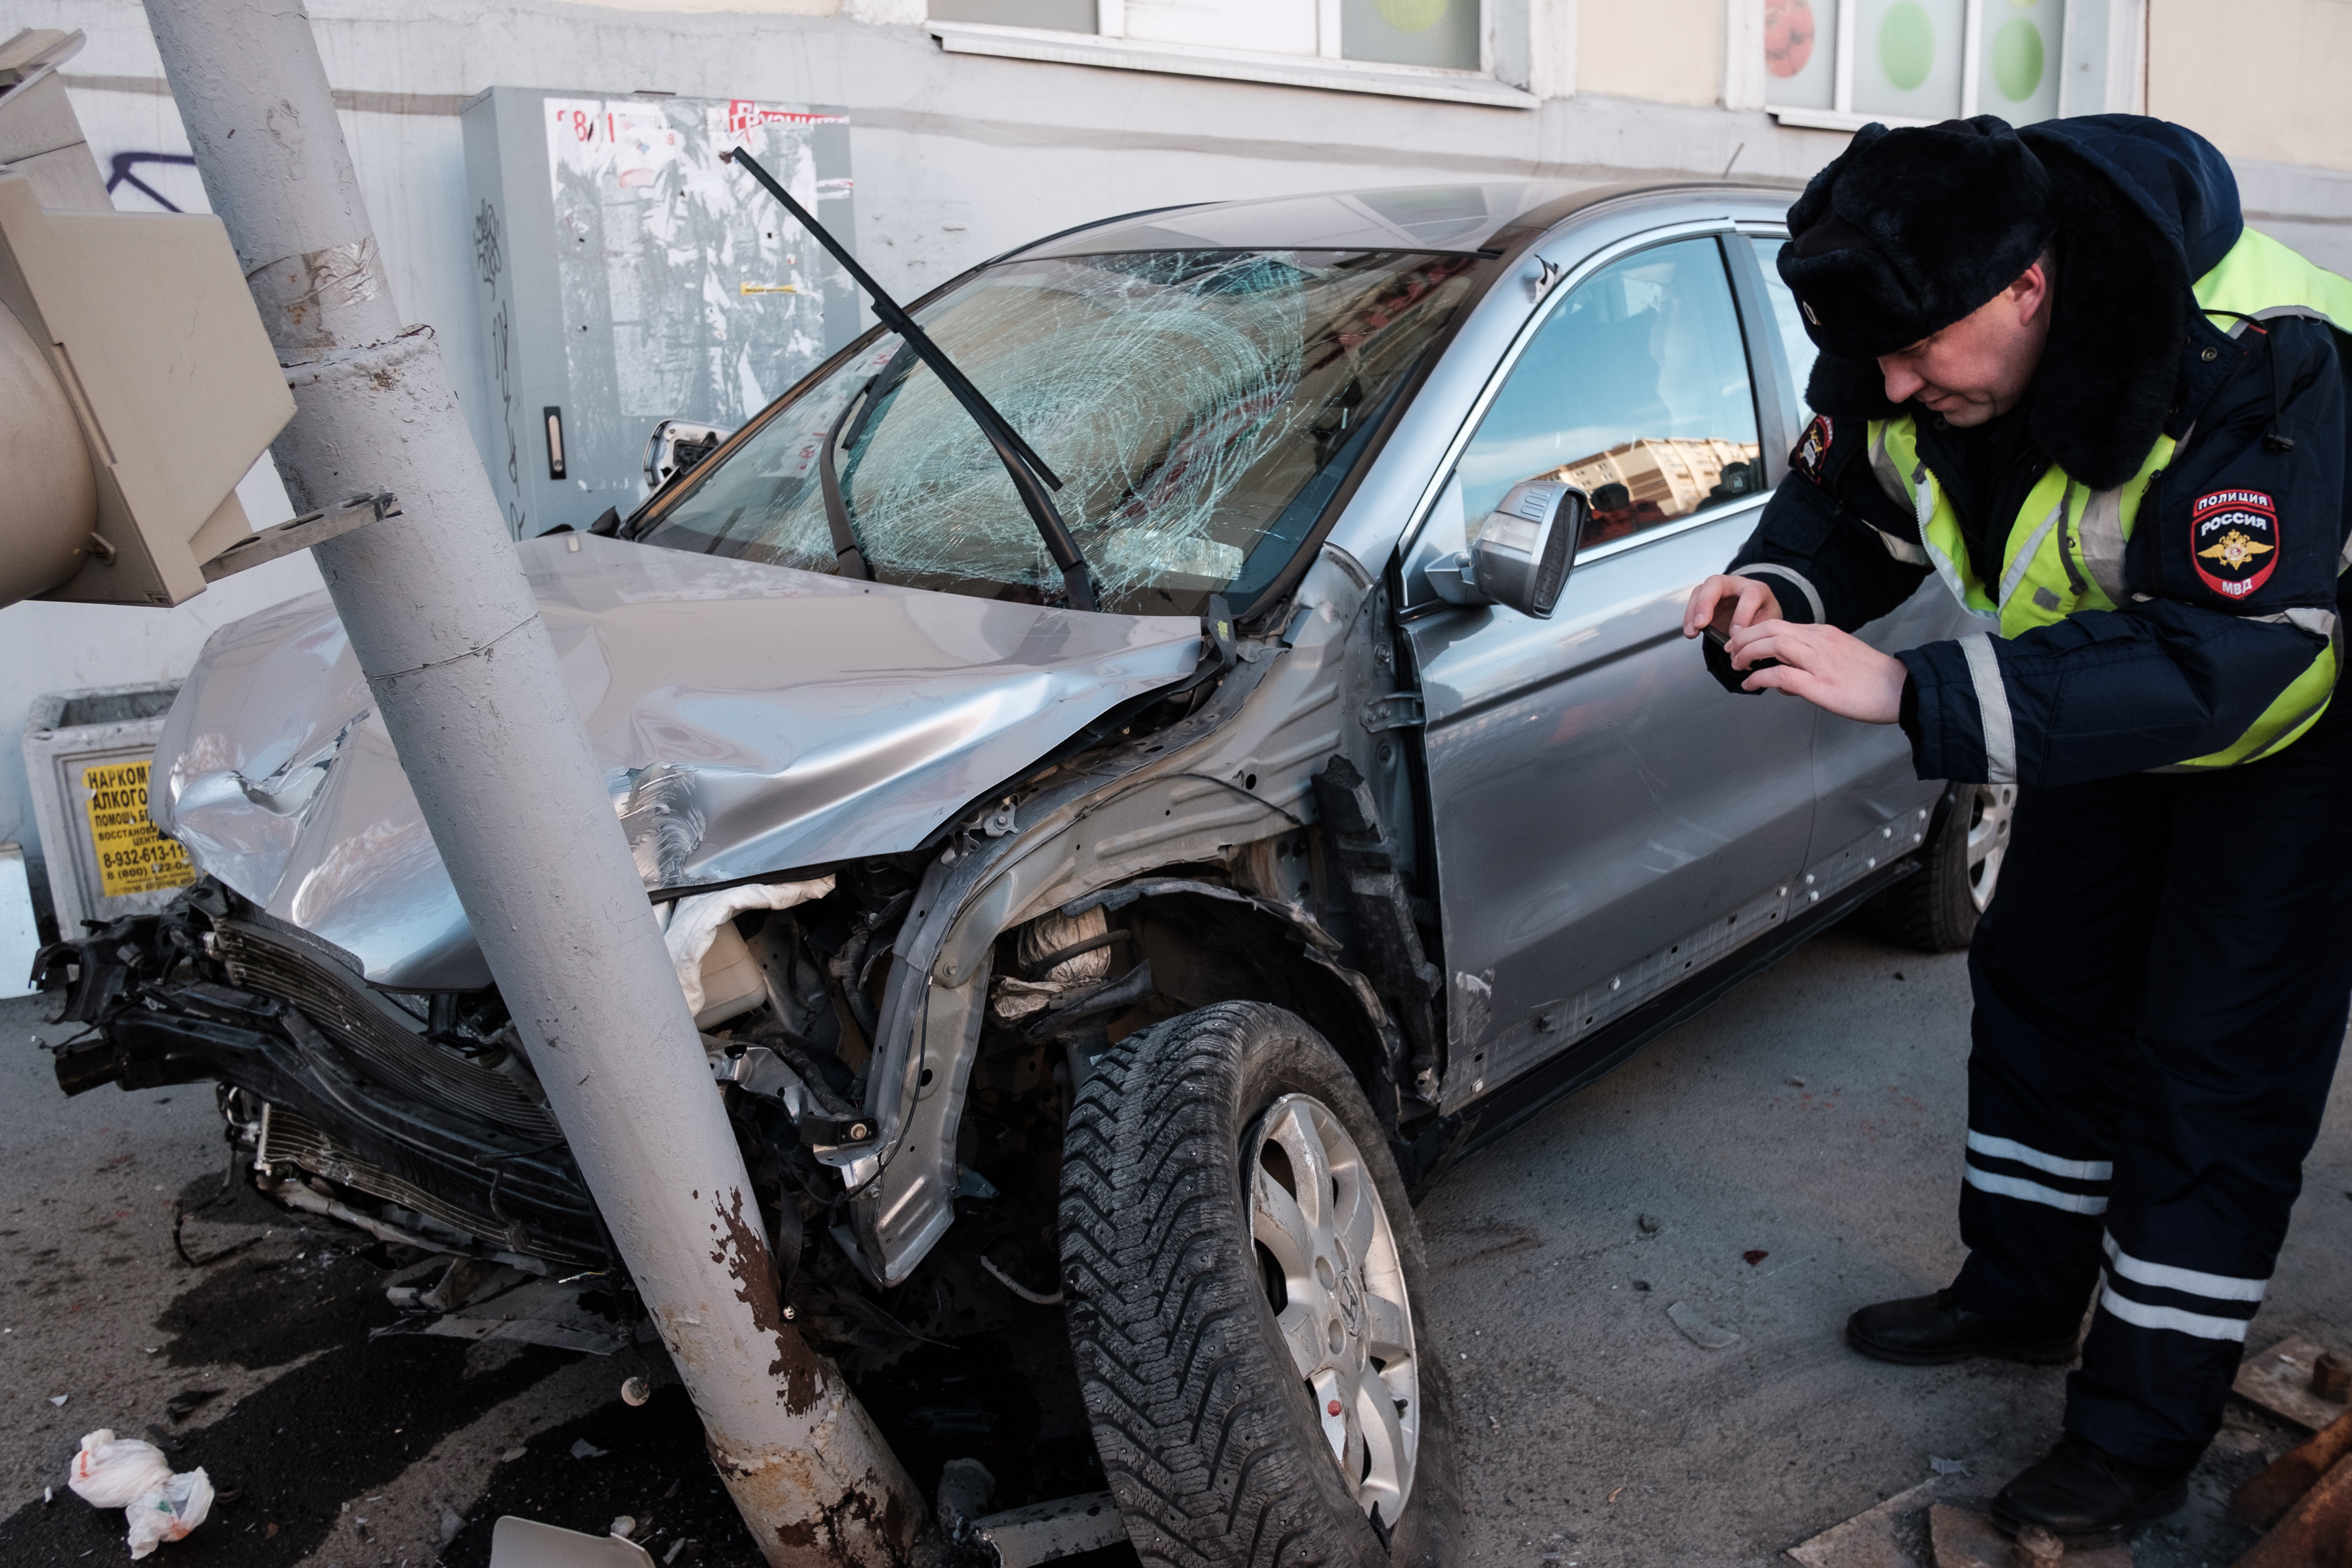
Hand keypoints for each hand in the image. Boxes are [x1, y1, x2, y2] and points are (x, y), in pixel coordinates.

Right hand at [1682, 574, 1782, 638]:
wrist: (1757, 613)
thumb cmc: (1762, 619)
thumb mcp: (1766, 625)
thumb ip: (1756, 633)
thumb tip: (1744, 649)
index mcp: (1757, 590)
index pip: (1750, 594)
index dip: (1742, 614)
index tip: (1735, 634)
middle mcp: (1736, 584)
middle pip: (1717, 583)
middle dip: (1706, 603)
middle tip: (1701, 624)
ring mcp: (1718, 589)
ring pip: (1700, 590)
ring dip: (1693, 612)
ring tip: (1692, 632)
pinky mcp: (1706, 597)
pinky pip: (1693, 601)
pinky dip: (1689, 617)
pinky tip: (1690, 632)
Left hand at [1725, 620, 1906, 722]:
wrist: (1901, 689)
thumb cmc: (1871, 680)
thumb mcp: (1839, 661)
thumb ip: (1810, 665)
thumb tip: (1784, 683)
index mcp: (1824, 634)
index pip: (1781, 624)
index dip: (1755, 631)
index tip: (1741, 642)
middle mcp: (1819, 641)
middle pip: (1771, 628)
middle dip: (1744, 637)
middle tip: (1730, 650)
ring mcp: (1819, 661)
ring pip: (1772, 644)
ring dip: (1748, 652)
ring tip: (1736, 664)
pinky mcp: (1820, 684)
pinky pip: (1780, 675)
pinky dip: (1760, 677)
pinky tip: (1750, 684)